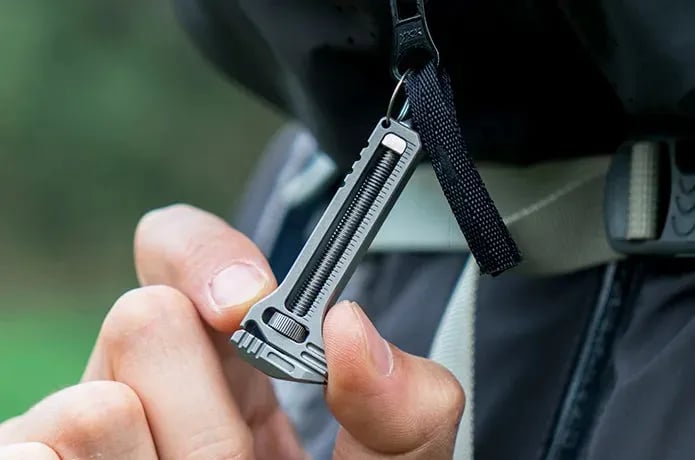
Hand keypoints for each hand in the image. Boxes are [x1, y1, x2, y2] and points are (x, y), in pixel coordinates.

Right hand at [0, 204, 463, 458]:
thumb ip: (403, 405)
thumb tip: (348, 328)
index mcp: (227, 358)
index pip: (177, 250)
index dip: (206, 256)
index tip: (248, 305)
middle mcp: (147, 381)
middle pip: (145, 319)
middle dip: (207, 414)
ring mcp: (86, 433)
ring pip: (95, 406)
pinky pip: (23, 452)